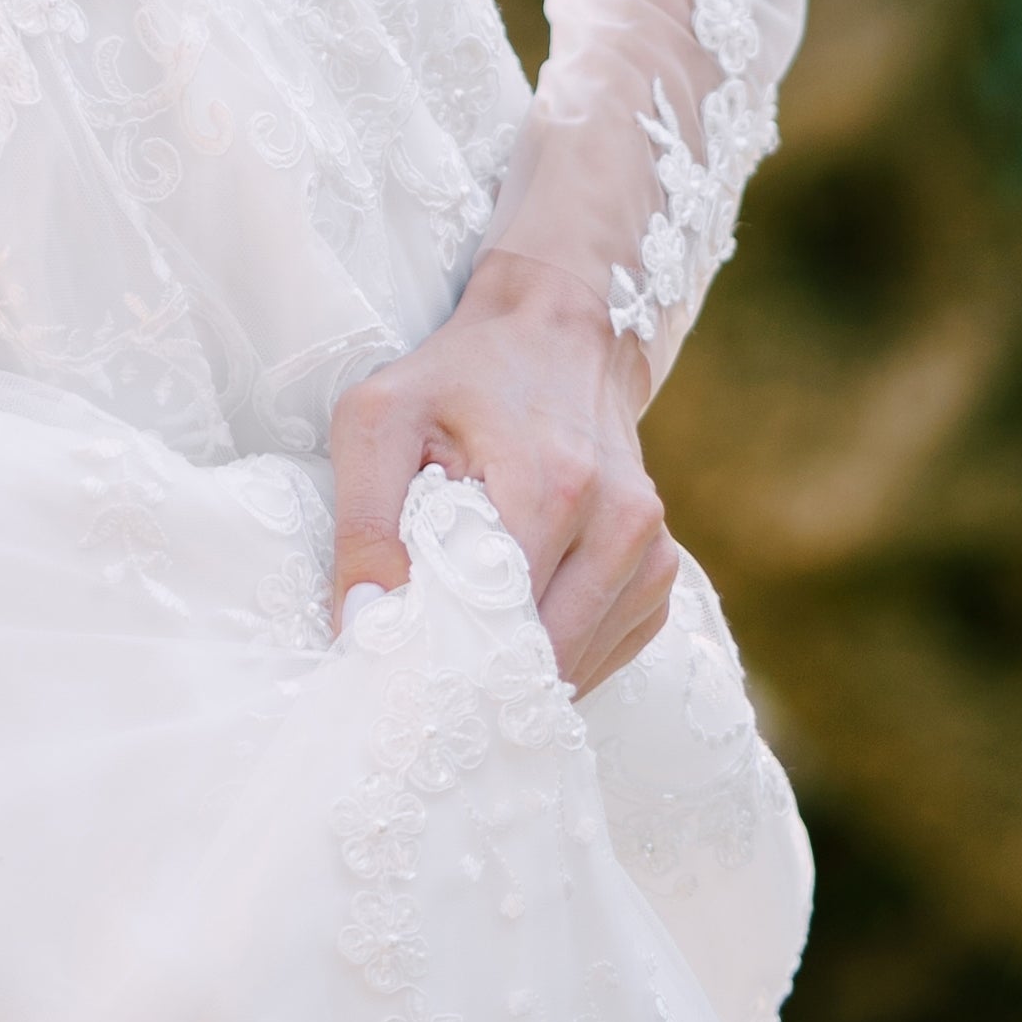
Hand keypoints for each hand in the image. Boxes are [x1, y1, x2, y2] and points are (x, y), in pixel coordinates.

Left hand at [327, 248, 670, 695]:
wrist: (554, 332)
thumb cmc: (456, 377)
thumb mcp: (379, 421)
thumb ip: (364, 521)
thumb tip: (362, 625)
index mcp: (552, 487)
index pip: (497, 621)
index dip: (443, 662)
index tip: (399, 683)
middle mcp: (619, 522)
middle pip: (544, 654)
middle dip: (481, 680)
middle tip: (423, 689)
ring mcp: (651, 547)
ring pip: (581, 662)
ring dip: (521, 673)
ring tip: (464, 659)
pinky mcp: (659, 564)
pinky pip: (611, 645)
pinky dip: (561, 655)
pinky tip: (517, 633)